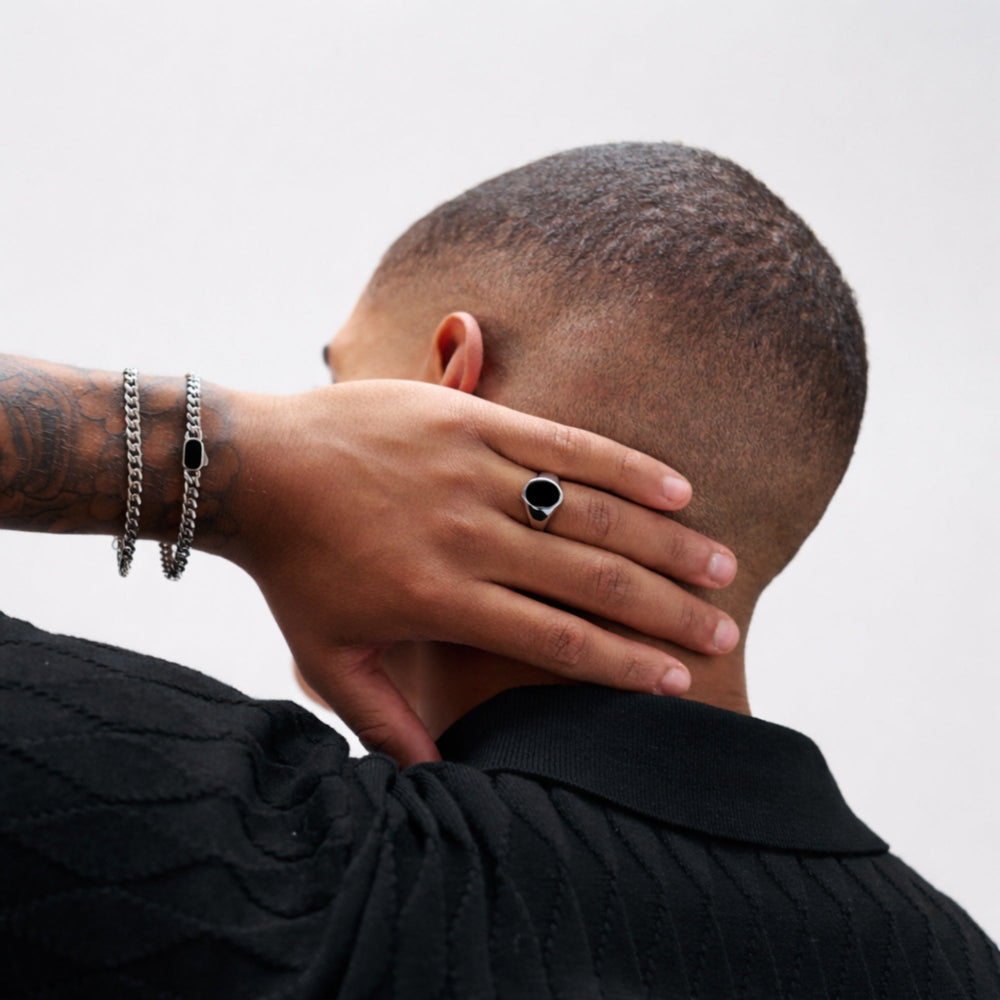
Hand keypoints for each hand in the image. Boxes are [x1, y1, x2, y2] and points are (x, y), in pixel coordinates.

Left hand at [226, 379, 737, 764]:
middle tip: (724, 631)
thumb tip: (438, 781)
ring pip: (591, 512)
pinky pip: (563, 442)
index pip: (555, 638)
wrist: (257, 468)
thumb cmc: (295, 569)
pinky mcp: (469, 419)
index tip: (678, 683)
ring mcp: (472, 473)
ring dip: (664, 542)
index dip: (623, 663)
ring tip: (722, 567)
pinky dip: (623, 466)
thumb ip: (385, 725)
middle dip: (667, 611)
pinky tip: (675, 487)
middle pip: (591, 579)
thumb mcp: (329, 660)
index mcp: (440, 599)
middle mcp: (468, 537)